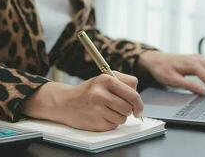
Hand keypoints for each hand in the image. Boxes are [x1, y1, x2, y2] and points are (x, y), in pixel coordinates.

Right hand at [21, 72, 142, 131]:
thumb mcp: (105, 79)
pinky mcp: (95, 122)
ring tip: (108, 110)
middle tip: (122, 108)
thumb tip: (138, 98)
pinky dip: (111, 123)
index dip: (139, 103)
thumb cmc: (89, 90)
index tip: (138, 108)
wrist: (65, 102)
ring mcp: (97, 109)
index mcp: (106, 80)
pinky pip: (113, 125)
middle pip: (129, 107)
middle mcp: (100, 93)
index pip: (133, 93)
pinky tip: (101, 116)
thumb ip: (124, 82)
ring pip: (122, 118)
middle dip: (129, 110)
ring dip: (119, 117)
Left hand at [138, 51, 204, 94]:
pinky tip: (197, 77)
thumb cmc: (162, 69)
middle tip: (201, 84)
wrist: (154, 59)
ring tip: (197, 80)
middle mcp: (198, 59)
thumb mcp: (173, 80)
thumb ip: (189, 86)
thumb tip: (204, 91)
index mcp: (193, 65)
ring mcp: (198, 58)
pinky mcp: (196, 59)